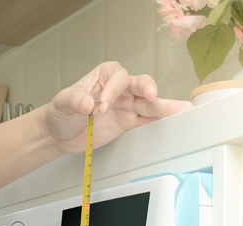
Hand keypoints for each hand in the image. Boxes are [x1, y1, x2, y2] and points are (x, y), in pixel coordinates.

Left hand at [41, 62, 191, 154]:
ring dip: (164, 106)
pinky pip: (147, 120)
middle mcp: (119, 88)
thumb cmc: (61, 112)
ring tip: (182, 109)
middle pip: (140, 85)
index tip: (102, 107)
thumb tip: (87, 102)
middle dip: (148, 89)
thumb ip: (74, 100)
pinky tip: (174, 121)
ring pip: (149, 103)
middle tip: (151, 96)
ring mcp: (126, 105)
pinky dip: (159, 122)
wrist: (59, 133)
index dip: (113, 90)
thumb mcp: (62, 103)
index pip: (118, 77)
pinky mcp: (128, 122)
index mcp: (105, 75)